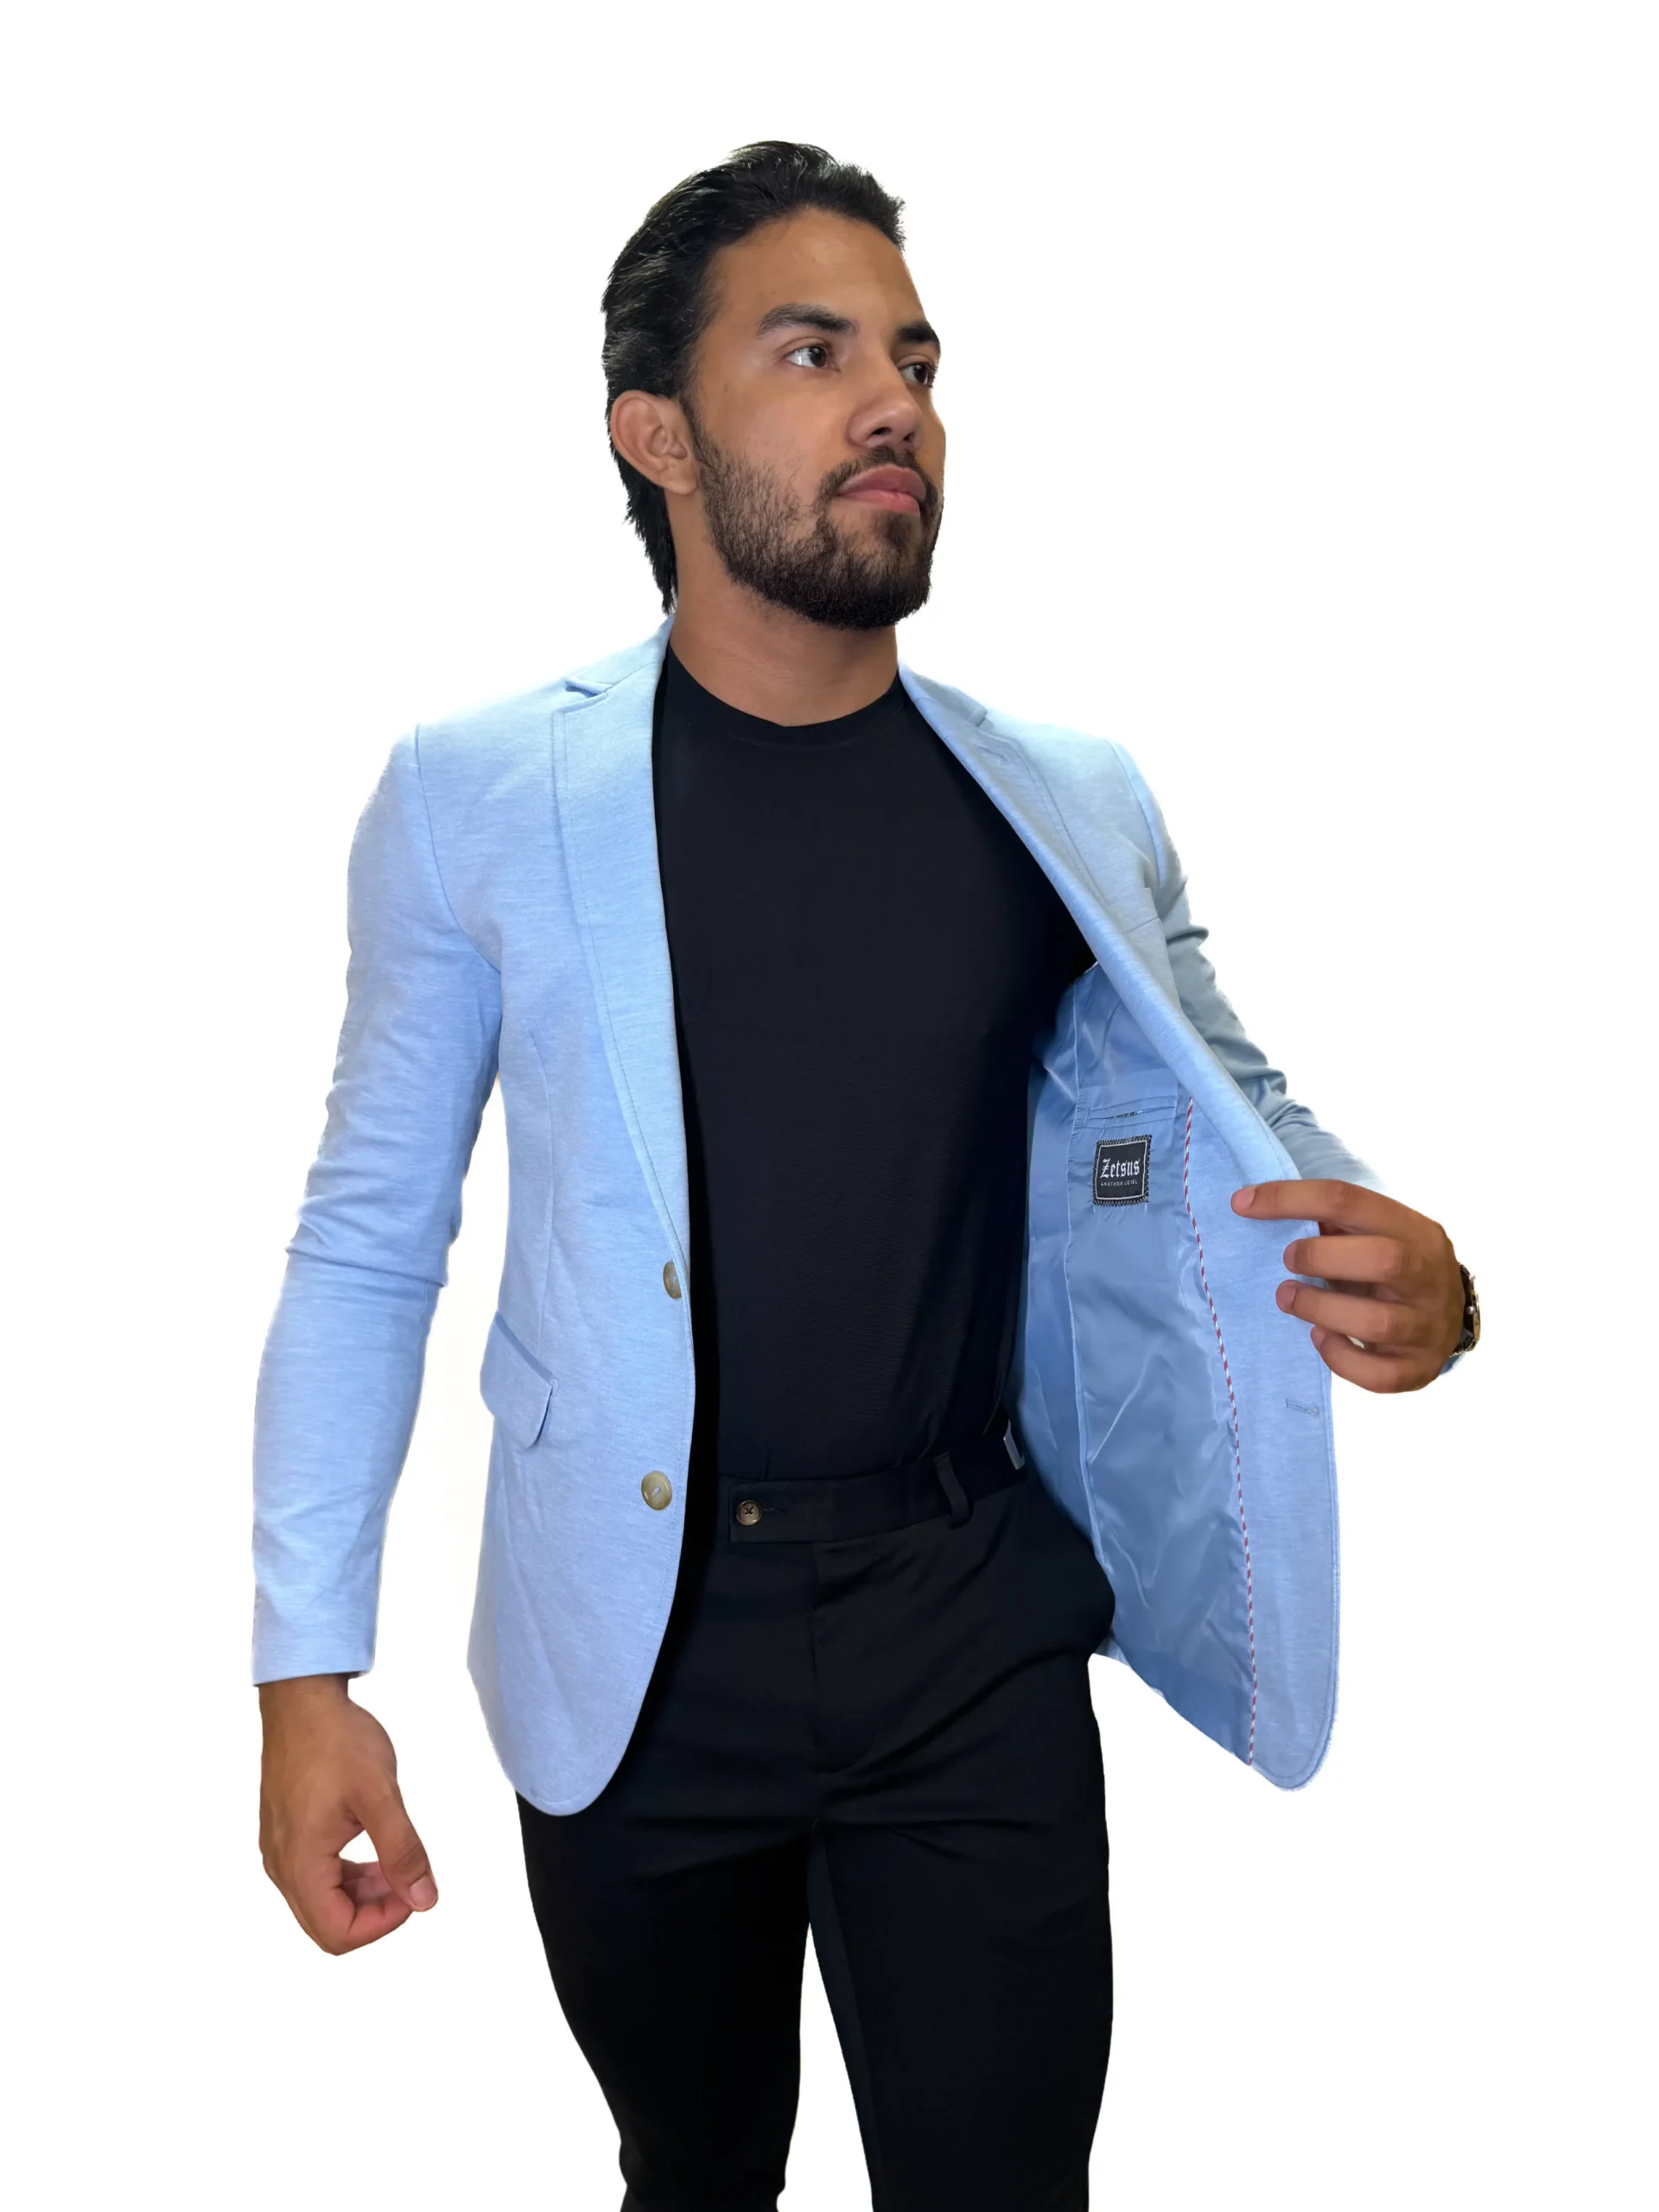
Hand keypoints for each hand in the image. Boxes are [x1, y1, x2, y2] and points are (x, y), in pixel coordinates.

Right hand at [258, 1675, 437, 1953]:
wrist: (302, 1699)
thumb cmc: (335, 1739)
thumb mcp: (380, 1796)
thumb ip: (403, 1852)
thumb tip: (424, 1900)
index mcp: (299, 1863)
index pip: (337, 1933)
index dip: (382, 1924)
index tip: (412, 1891)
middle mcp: (282, 1864)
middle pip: (327, 1924)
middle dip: (374, 1911)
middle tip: (409, 1878)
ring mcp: (281, 1849)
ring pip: (322, 1902)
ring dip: (363, 1894)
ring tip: (396, 1863)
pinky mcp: (286, 1834)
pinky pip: (315, 1876)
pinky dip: (348, 1875)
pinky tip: (374, 1852)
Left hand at [1231, 1178, 1463, 1393]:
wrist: (1450, 1316)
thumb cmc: (1396, 1267)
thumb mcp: (1378, 1233)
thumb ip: (1336, 1222)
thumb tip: (1265, 1208)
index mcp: (1416, 1231)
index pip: (1349, 1201)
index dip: (1289, 1199)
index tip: (1243, 1204)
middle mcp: (1430, 1276)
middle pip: (1383, 1260)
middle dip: (1320, 1258)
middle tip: (1288, 1261)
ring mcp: (1429, 1327)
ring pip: (1377, 1322)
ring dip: (1319, 1309)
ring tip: (1289, 1298)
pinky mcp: (1419, 1369)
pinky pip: (1378, 1375)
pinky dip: (1339, 1358)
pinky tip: (1319, 1338)